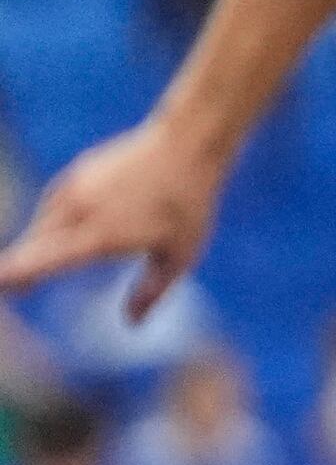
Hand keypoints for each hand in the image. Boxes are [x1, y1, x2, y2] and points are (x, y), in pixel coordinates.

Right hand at [0, 117, 225, 315]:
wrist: (186, 142)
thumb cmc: (189, 202)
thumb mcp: (180, 255)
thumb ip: (152, 291)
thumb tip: (132, 323)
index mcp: (99, 235)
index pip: (44, 259)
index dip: (16, 273)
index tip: (1, 284)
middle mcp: (78, 210)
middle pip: (37, 245)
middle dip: (25, 266)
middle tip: (19, 289)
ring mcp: (74, 187)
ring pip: (44, 224)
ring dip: (43, 242)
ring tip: (48, 258)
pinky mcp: (76, 172)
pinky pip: (55, 205)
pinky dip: (57, 221)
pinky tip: (72, 228)